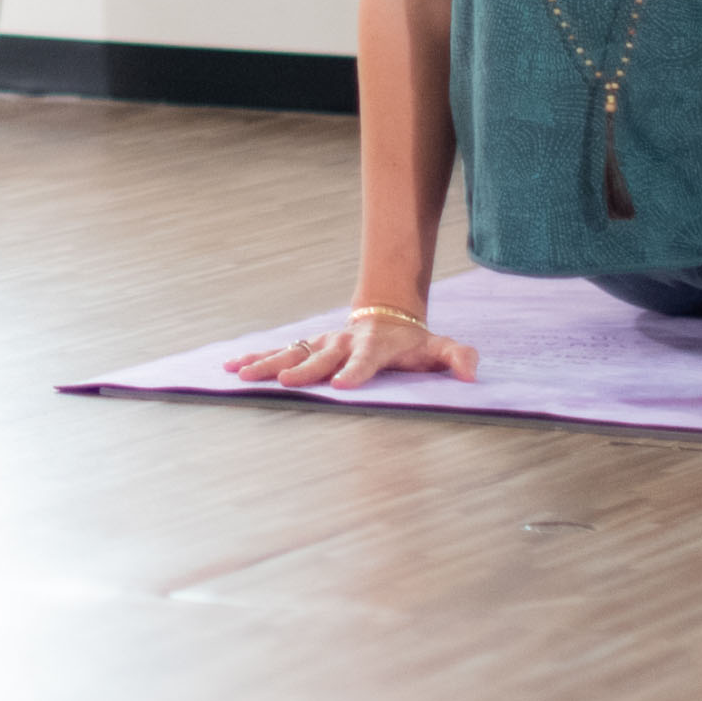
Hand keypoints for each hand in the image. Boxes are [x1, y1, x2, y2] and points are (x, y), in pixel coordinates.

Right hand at [222, 301, 479, 389]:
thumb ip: (456, 357)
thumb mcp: (439, 348)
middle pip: (321, 357)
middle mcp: (343, 344)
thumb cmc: (414, 343)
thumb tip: (470, 373)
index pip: (365, 359)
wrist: (388, 316)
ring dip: (269, 364)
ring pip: (293, 353)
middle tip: (287, 382)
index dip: (356, 370)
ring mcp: (322, 344)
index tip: (344, 384)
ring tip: (243, 375)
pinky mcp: (308, 347)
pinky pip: (279, 352)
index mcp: (374, 346)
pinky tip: (231, 367)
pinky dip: (255, 358)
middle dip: (304, 369)